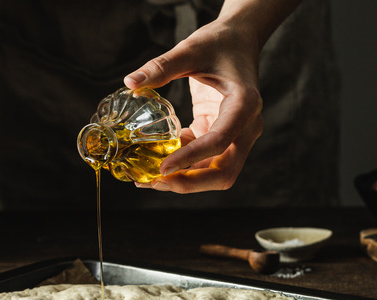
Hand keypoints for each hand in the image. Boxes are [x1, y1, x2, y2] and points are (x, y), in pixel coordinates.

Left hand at [124, 18, 263, 192]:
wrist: (239, 39)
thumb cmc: (220, 42)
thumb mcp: (191, 49)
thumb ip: (163, 67)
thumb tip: (130, 82)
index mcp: (245, 104)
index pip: (220, 141)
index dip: (191, 157)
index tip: (162, 167)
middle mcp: (246, 126)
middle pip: (225, 172)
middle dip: (191, 182)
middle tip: (155, 181)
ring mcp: (237, 134)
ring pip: (216, 172)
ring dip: (186, 179)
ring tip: (150, 178)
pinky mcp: (223, 134)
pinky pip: (204, 158)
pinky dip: (183, 164)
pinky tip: (157, 161)